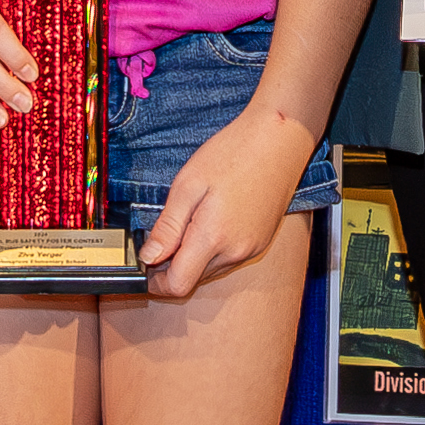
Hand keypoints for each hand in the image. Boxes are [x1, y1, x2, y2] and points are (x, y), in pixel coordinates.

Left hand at [139, 113, 313, 295]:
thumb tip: (149, 257)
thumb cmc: (234, 153)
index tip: (144, 267)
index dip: (156, 282)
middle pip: (194, 280)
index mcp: (214, 237)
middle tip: (161, 237)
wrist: (280, 139)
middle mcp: (236, 252)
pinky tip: (209, 221)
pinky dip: (212, 250)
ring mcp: (252, 249)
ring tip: (187, 223)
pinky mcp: (261, 242)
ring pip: (211, 271)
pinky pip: (229, 260)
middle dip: (172, 267)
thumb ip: (168, 227)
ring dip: (192, 258)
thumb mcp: (188, 184)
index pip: (179, 285)